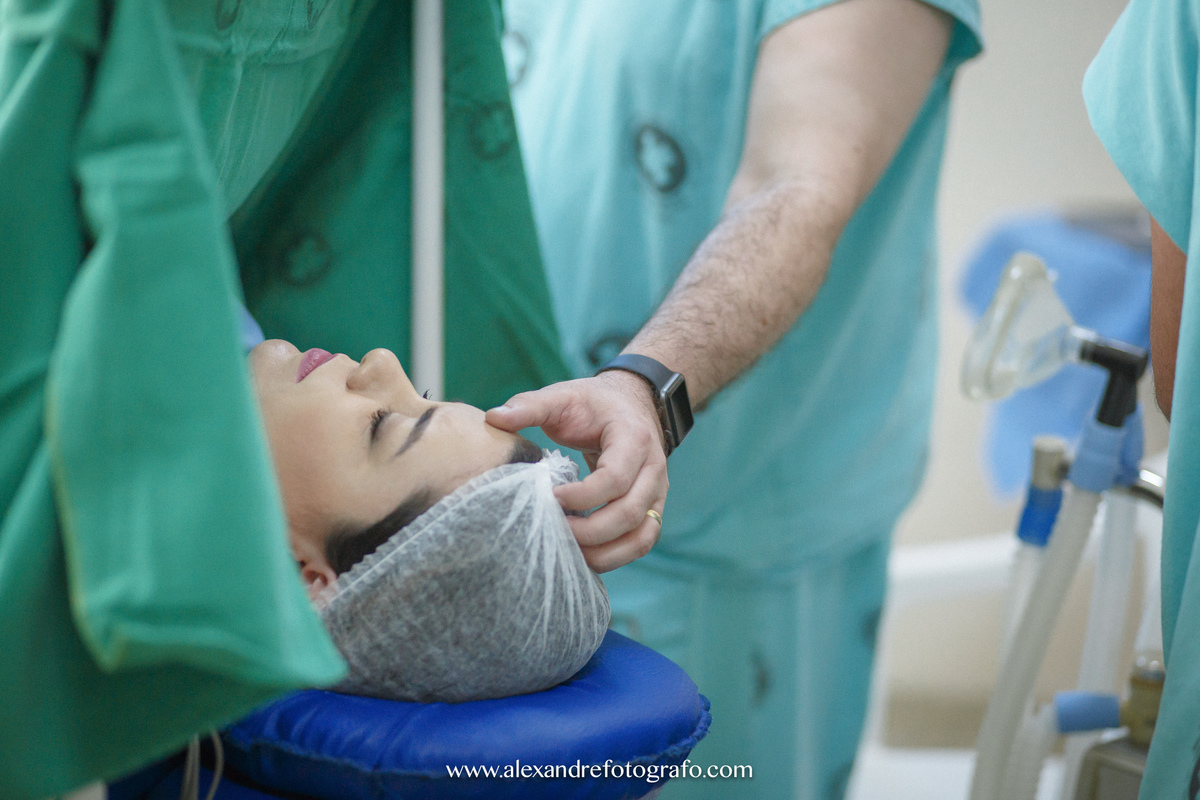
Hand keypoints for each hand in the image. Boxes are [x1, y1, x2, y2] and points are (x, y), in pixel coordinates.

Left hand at [486, 371, 668, 571]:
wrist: (628, 405)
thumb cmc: (592, 404)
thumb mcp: (562, 396)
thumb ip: (529, 406)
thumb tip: (493, 418)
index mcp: (634, 438)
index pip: (616, 477)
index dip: (583, 496)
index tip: (551, 497)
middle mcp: (653, 468)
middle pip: (629, 513)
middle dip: (589, 531)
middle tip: (552, 530)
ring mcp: (657, 492)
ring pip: (641, 536)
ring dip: (604, 552)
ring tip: (566, 551)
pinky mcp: (651, 509)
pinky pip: (641, 542)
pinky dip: (614, 556)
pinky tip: (583, 555)